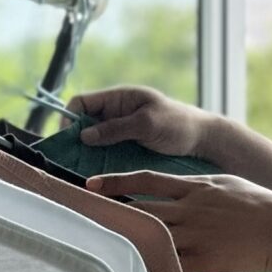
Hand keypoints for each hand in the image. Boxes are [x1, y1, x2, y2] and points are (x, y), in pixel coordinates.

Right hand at [64, 85, 212, 157]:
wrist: (202, 140)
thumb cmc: (178, 124)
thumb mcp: (146, 124)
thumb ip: (116, 128)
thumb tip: (84, 135)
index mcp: (118, 98)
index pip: (81, 102)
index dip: (69, 118)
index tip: (69, 139)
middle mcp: (115, 112)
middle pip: (83, 122)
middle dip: (75, 139)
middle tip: (71, 158)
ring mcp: (120, 130)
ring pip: (93, 140)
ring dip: (86, 153)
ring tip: (82, 169)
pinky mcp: (126, 146)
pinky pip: (105, 152)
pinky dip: (98, 161)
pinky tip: (97, 173)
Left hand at [85, 168, 271, 271]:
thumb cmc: (262, 205)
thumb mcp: (228, 183)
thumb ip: (201, 185)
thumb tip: (181, 185)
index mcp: (196, 187)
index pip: (147, 179)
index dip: (117, 181)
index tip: (92, 184)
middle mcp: (191, 208)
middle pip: (140, 207)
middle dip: (108, 209)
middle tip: (78, 211)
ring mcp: (196, 235)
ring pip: (150, 236)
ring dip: (122, 240)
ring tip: (94, 244)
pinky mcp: (205, 260)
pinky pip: (170, 266)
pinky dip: (150, 270)